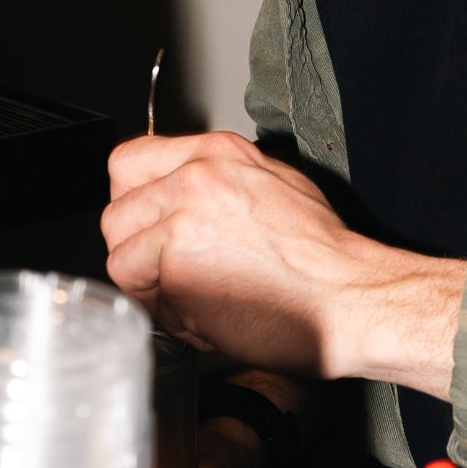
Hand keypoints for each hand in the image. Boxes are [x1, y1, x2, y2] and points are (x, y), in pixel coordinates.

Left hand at [102, 130, 466, 396]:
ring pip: (119, 254)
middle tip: (171, 275)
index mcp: (220, 152)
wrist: (350, 296)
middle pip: (116, 212)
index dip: (133, 202)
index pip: (130, 161)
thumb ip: (219, 184)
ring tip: (192, 299)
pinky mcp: (174, 262)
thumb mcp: (276, 187)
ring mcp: (182, 216)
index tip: (146, 226)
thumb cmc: (324, 258)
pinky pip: (138, 293)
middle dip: (136, 251)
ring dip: (147, 286)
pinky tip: (202, 315)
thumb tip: (177, 199)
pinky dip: (163, 313)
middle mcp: (196, 175)